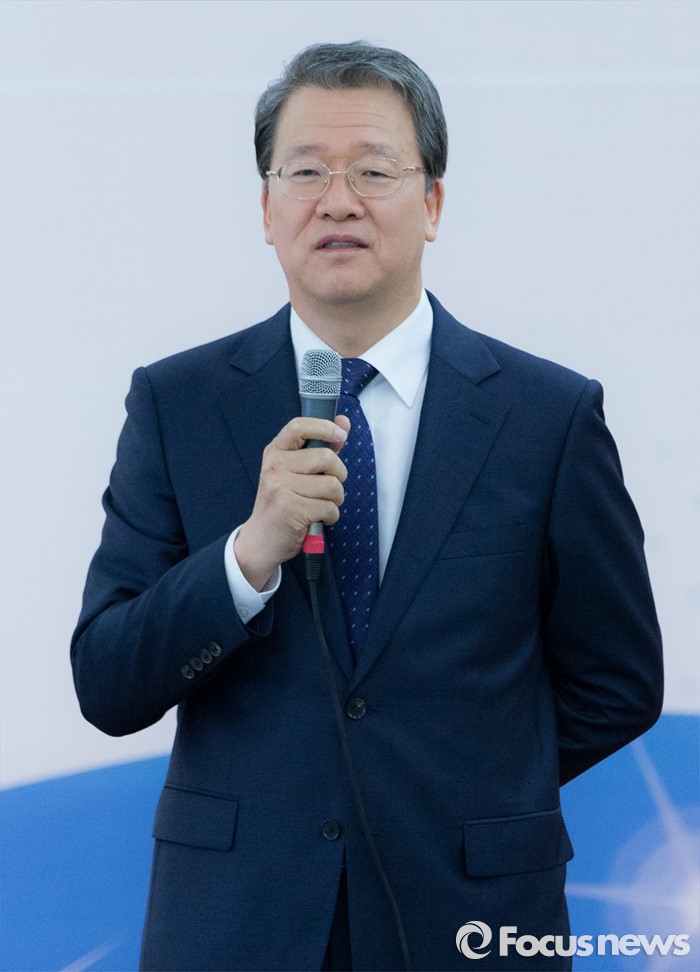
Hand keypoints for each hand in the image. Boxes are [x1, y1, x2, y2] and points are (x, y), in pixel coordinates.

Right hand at [234, 415, 350, 590]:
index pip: (299, 426)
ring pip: (331, 485)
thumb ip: (320, 447)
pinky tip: (319, 518)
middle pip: (326, 458)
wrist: (260, 540)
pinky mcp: (290, 508)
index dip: (324, 427)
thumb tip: (344, 423)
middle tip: (331, 487)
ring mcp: (281, 487)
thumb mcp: (295, 471)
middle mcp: (275, 466)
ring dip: (336, 499)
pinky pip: (328, 507)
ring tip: (323, 505)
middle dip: (339, 475)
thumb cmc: (283, 503)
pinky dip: (331, 516)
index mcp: (276, 452)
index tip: (340, 435)